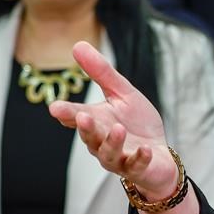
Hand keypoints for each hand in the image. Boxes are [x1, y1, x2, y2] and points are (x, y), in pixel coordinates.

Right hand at [49, 41, 178, 198]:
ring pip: (109, 153)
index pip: (77, 117)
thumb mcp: (122, 93)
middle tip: (82, 116)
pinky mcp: (138, 169)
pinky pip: (136, 166)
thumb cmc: (136, 123)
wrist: (158, 156)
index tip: (55, 107)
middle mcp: (102, 142)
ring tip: (117, 128)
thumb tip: (77, 44)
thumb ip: (101, 72)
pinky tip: (145, 149)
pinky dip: (140, 158)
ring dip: (112, 142)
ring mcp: (119, 158)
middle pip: (90, 136)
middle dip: (86, 128)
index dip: (67, 113)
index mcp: (96, 122)